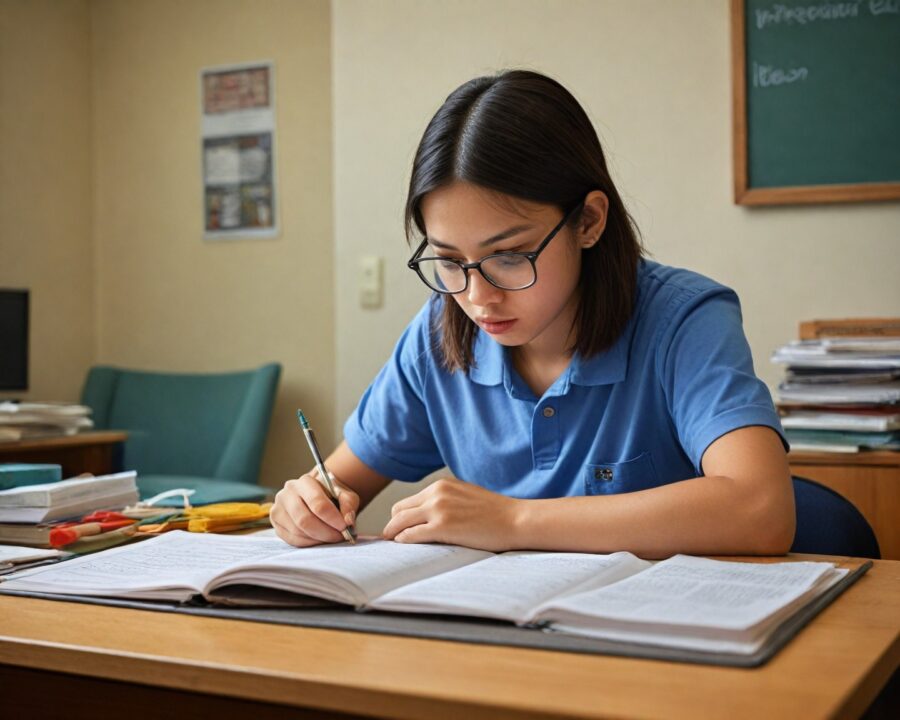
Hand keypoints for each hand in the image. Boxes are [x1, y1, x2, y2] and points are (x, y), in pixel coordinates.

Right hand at [272, 469, 357, 546]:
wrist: (317, 498)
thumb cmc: (331, 496)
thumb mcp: (345, 495)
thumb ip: (348, 505)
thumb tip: (348, 521)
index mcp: (305, 482)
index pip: (317, 502)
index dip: (332, 518)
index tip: (344, 526)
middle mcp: (287, 493)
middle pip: (304, 519)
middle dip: (325, 532)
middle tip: (340, 536)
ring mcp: (278, 509)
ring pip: (298, 531)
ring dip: (318, 539)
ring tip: (332, 537)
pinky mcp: (276, 524)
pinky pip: (292, 539)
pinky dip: (309, 543)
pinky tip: (320, 540)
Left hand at [382, 477, 520, 551]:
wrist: (516, 520)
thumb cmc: (496, 513)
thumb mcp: (466, 496)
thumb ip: (446, 501)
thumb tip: (428, 517)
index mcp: (441, 485)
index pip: (408, 501)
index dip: (401, 518)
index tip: (399, 529)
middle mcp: (437, 493)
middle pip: (398, 510)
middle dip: (394, 526)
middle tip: (394, 540)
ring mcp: (438, 509)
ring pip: (399, 522)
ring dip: (395, 535)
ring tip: (396, 547)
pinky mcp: (442, 526)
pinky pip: (410, 535)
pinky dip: (404, 542)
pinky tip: (407, 548)